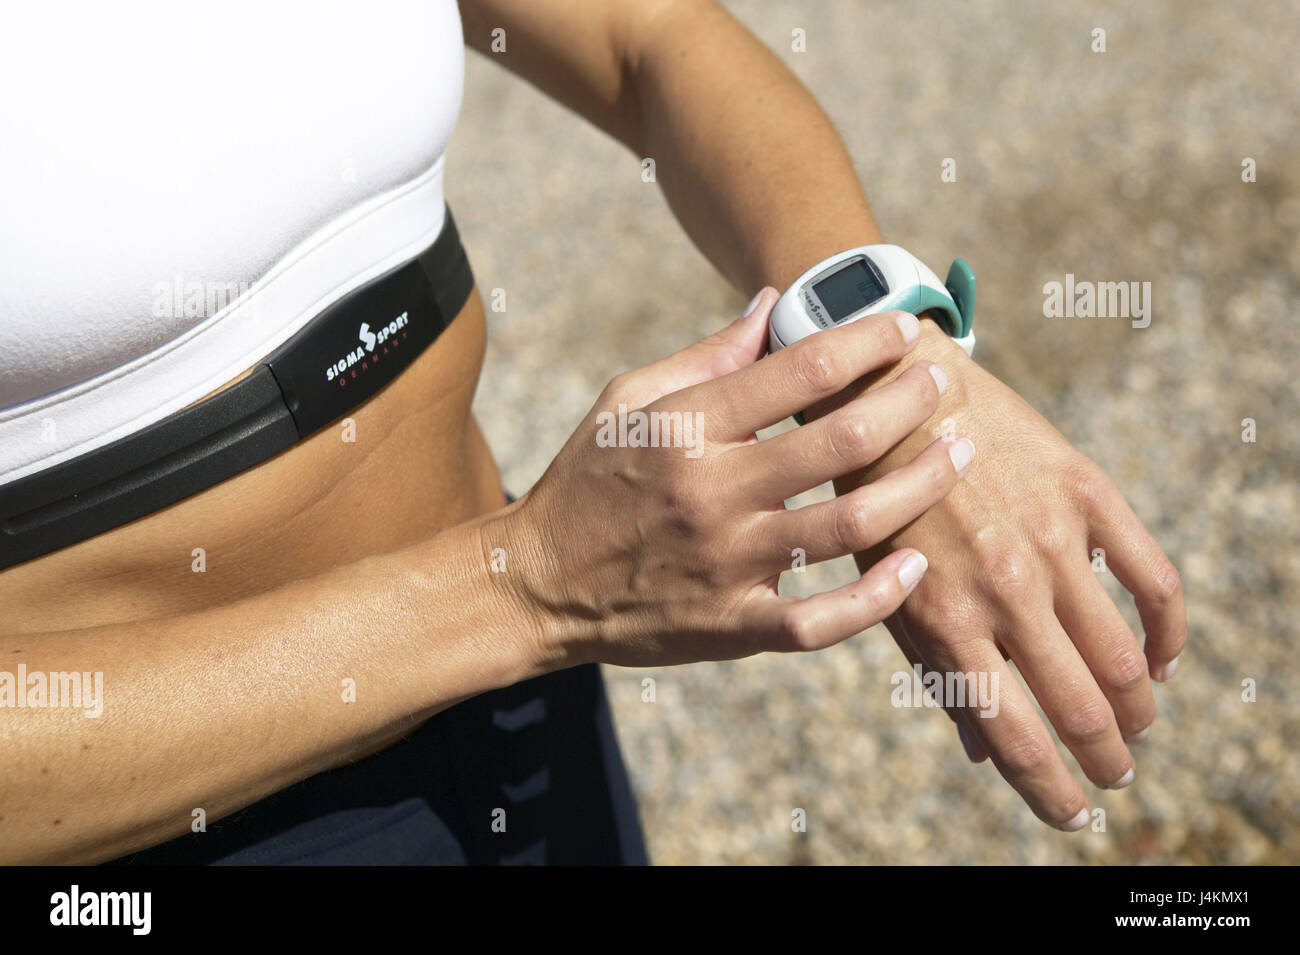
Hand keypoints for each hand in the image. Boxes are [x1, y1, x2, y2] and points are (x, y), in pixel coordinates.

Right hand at [492, 293, 973, 668]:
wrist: (537, 584)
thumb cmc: (585, 480)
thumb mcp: (626, 400)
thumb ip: (707, 357)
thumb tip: (775, 302)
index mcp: (685, 429)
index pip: (797, 370)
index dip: (864, 340)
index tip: (902, 326)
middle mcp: (712, 493)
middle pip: (840, 441)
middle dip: (909, 402)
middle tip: (944, 380)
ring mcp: (727, 565)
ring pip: (849, 526)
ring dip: (918, 486)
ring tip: (961, 453)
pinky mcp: (733, 626)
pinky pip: (821, 620)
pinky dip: (876, 597)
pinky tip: (914, 567)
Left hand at [820, 321, 1186, 830]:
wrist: (890, 390)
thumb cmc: (872, 498)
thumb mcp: (880, 588)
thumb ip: (933, 669)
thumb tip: (982, 751)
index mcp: (945, 619)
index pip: (1014, 734)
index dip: (1049, 788)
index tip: (1071, 815)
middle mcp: (1003, 588)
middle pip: (1079, 704)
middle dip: (1103, 758)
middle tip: (1113, 778)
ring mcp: (1050, 540)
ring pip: (1121, 654)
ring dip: (1137, 708)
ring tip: (1137, 729)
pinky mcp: (1083, 494)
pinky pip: (1151, 577)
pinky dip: (1165, 630)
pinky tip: (1160, 658)